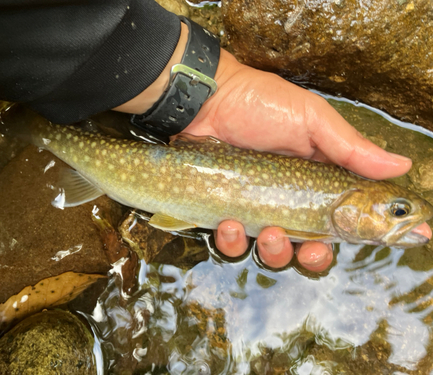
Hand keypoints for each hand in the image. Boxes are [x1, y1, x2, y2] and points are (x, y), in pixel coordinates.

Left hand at [185, 49, 416, 270]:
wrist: (205, 100)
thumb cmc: (259, 104)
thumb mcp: (311, 119)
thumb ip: (351, 147)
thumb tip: (402, 165)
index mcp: (317, 180)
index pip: (342, 217)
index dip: (356, 234)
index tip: (372, 242)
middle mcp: (288, 199)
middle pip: (309, 246)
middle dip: (311, 256)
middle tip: (307, 247)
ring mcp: (255, 208)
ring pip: (271, 251)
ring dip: (273, 252)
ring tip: (266, 233)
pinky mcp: (224, 211)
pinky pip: (232, 243)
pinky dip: (233, 241)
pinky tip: (229, 224)